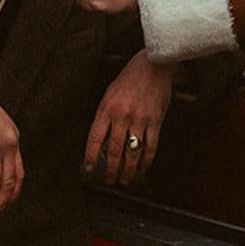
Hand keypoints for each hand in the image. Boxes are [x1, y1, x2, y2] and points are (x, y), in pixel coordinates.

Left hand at [85, 50, 172, 184]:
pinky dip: (147, 161)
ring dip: (128, 170)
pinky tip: (143, 168)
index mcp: (107, 108)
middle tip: (109, 179)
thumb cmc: (129, 78)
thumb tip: (102, 140)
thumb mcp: (109, 94)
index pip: (95, 138)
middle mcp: (122, 116)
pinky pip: (151, 146)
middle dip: (110, 169)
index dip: (91, 156)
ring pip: (132, 152)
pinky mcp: (155, 121)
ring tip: (125, 179)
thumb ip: (105, 116)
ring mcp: (140, 119)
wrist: (152, 66)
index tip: (89, 168)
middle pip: (114, 150)